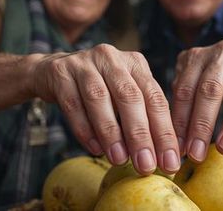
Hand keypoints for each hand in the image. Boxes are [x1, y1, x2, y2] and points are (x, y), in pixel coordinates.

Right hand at [30, 44, 179, 174]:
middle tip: (146, 165)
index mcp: (134, 63)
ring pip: (99, 99)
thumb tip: (161, 157)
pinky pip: (73, 104)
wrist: (52, 72)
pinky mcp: (60, 73)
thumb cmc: (98, 90)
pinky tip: (95, 149)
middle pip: (130, 96)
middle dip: (140, 134)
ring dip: (111, 132)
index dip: (164, 132)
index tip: (170, 162)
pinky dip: (85, 129)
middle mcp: (112, 58)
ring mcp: (84, 63)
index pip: (155, 98)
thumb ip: (141, 117)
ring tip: (120, 159)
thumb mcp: (123, 94)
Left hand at [171, 40, 222, 161]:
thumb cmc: (216, 77)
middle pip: (211, 88)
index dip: (180, 121)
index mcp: (197, 57)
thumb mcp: (195, 80)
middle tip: (197, 154)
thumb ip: (186, 102)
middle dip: (202, 125)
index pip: (185, 90)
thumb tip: (176, 143)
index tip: (177, 149)